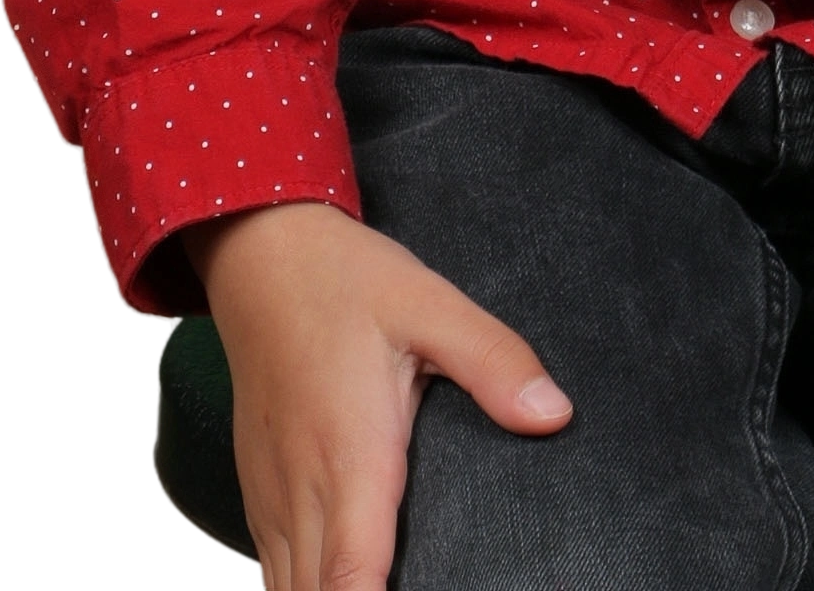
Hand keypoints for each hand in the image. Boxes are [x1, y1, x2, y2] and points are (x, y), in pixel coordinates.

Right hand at [184, 198, 570, 589]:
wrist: (260, 255)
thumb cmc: (346, 281)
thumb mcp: (428, 302)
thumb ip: (491, 360)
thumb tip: (554, 414)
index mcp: (352, 456)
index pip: (353, 578)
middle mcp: (304, 491)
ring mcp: (273, 499)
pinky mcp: (259, 495)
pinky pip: (273, 574)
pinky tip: (334, 589)